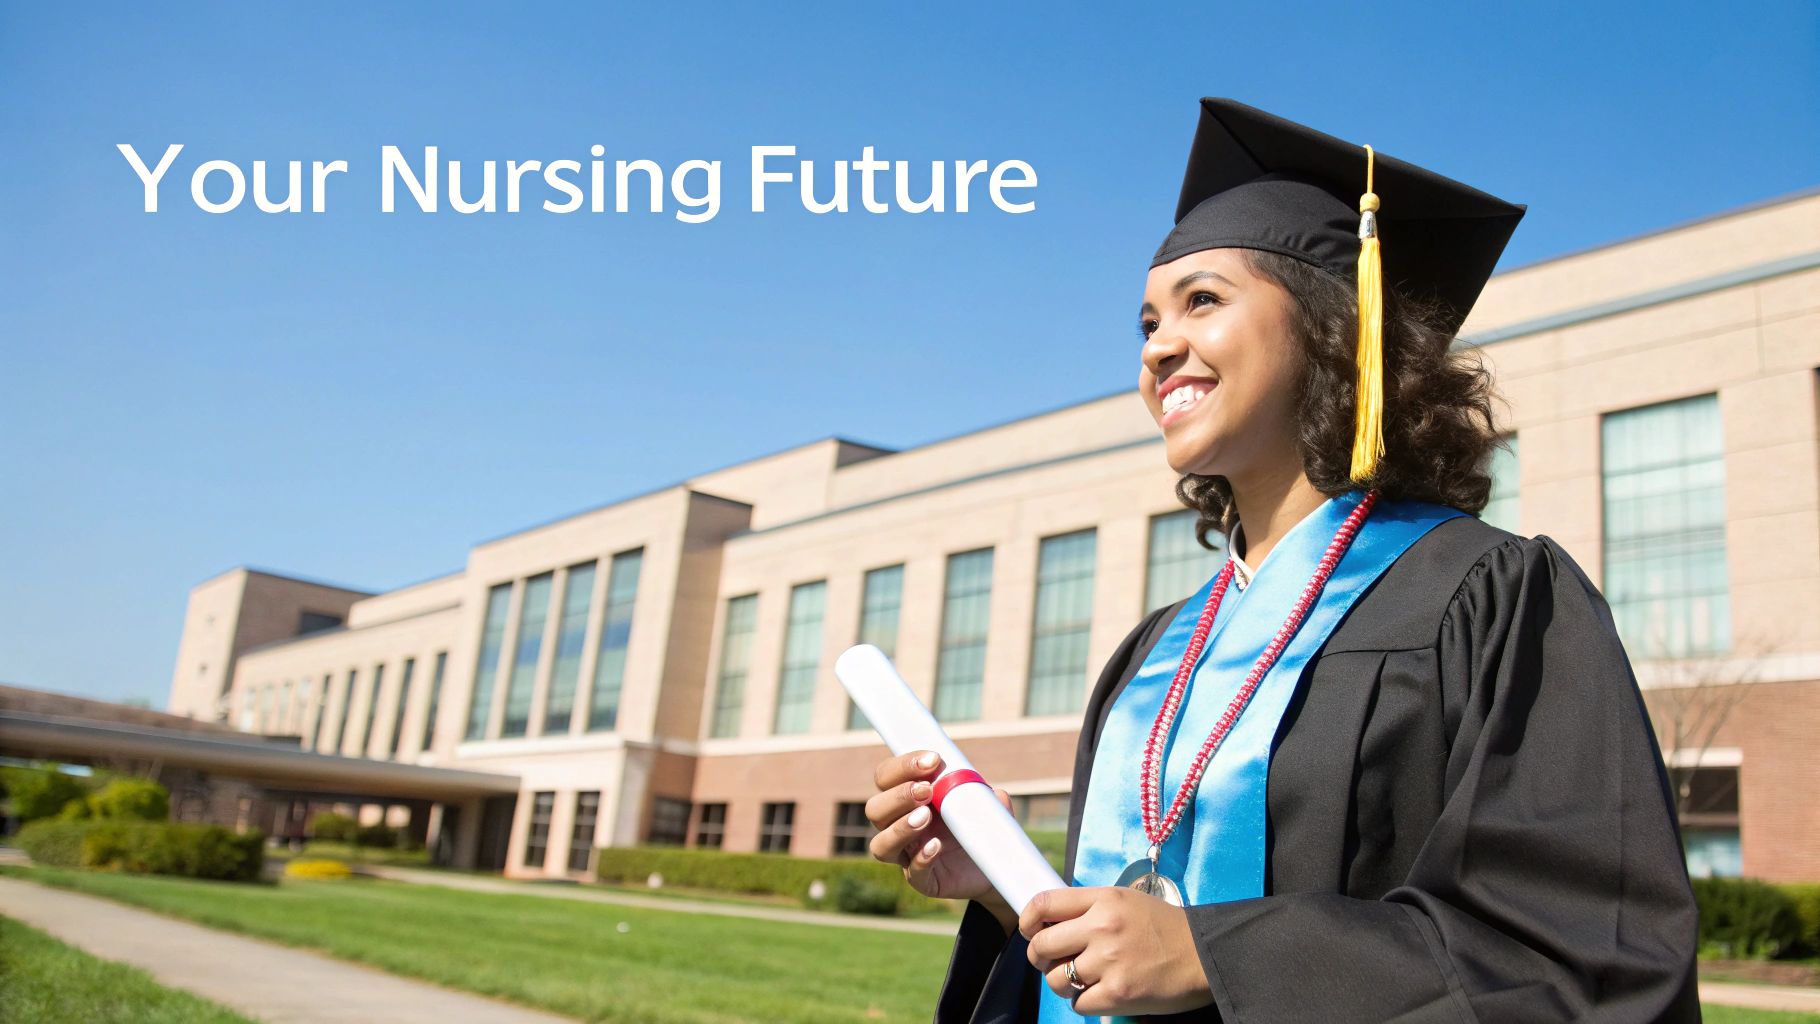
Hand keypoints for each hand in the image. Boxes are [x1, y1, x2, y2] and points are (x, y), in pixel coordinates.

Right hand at [866, 750, 1015, 926]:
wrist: (995, 863)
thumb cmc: (979, 823)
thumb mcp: (982, 801)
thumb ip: (982, 793)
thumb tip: (992, 793)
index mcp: (907, 798)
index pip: (886, 777)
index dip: (903, 766)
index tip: (932, 760)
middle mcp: (898, 825)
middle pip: (875, 809)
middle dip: (898, 796)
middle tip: (927, 790)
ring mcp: (907, 855)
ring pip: (881, 844)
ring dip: (900, 828)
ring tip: (925, 817)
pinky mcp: (923, 880)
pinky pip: (912, 873)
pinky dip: (921, 858)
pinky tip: (936, 846)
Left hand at [1020, 886, 1214, 1016]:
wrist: (1204, 956)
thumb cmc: (1165, 928)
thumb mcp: (1126, 901)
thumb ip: (1089, 908)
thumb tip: (1050, 923)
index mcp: (1103, 900)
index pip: (1044, 903)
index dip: (1027, 919)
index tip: (1030, 930)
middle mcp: (1102, 927)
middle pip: (1041, 945)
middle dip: (1040, 957)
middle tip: (1053, 961)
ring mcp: (1109, 962)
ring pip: (1056, 979)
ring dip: (1064, 983)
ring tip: (1083, 979)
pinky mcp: (1117, 994)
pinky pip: (1078, 1003)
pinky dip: (1084, 1002)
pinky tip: (1101, 992)